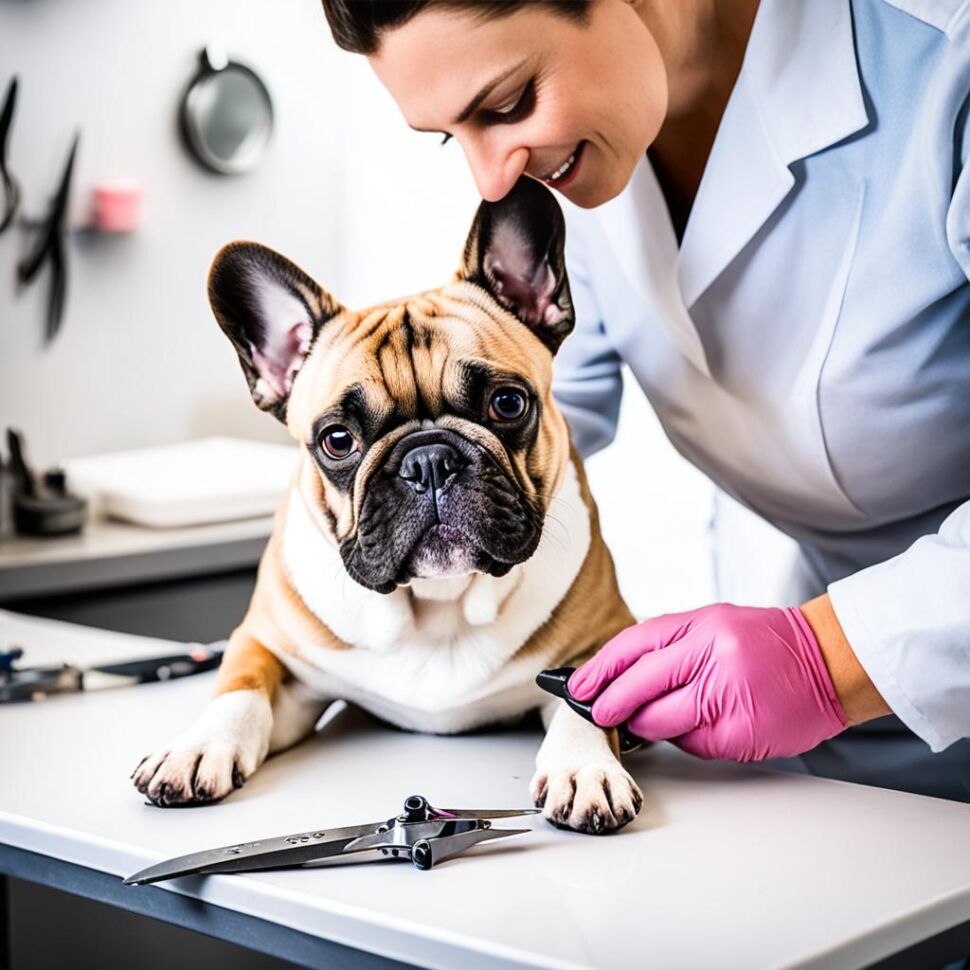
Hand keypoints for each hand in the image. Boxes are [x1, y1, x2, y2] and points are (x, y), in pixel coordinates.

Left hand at [568, 604, 847, 761]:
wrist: (829, 661)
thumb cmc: (766, 643)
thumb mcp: (714, 625)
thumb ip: (669, 646)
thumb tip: (616, 675)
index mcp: (702, 625)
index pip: (634, 646)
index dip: (600, 669)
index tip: (578, 686)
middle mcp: (713, 656)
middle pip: (641, 685)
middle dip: (612, 704)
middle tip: (599, 713)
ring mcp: (728, 695)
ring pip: (662, 720)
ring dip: (644, 725)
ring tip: (641, 721)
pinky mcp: (741, 731)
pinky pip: (693, 743)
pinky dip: (684, 739)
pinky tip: (691, 728)